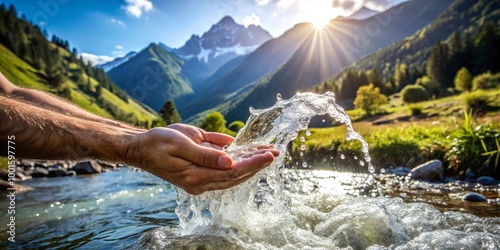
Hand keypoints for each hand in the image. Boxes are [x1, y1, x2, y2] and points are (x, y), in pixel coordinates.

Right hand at [125, 124, 278, 194]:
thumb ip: (205, 153)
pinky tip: (251, 154)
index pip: (232, 172)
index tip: (269, 154)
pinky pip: (224, 170)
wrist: (141, 148)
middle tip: (276, 152)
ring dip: (251, 164)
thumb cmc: (157, 142)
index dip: (252, 164)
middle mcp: (200, 182)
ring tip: (268, 152)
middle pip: (236, 176)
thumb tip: (230, 161)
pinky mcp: (200, 173)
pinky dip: (239, 162)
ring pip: (232, 175)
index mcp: (195, 176)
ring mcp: (201, 179)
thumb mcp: (180, 142)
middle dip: (257, 164)